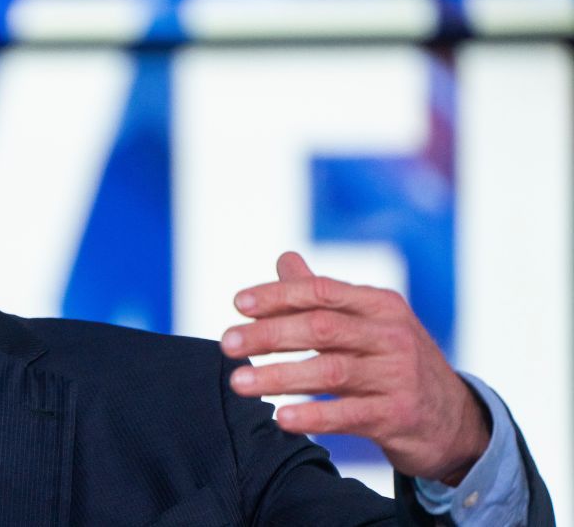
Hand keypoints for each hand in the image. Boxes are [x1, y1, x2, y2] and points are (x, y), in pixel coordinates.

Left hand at [221, 252, 488, 483]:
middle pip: (320, 328)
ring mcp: (397, 375)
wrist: (454, 420)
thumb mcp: (368, 323)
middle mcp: (391, 335)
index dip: (278, 295)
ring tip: (238, 382)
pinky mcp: (398, 415)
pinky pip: (349, 415)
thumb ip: (323, 295)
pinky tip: (281, 418)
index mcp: (380, 305)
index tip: (238, 304)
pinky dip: (313, 416)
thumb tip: (283, 259)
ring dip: (278, 376)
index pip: (322, 291)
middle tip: (227, 344)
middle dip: (268, 335)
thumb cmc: (394, 363)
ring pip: (329, 371)